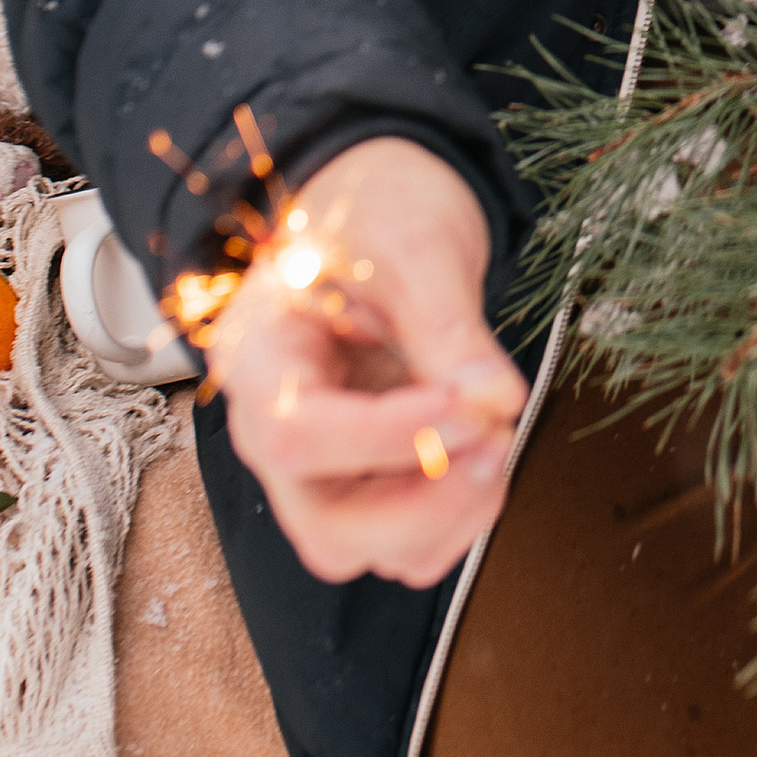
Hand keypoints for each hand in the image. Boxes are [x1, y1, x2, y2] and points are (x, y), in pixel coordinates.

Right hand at [207, 139, 526, 587]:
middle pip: (324, 525)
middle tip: (495, 437)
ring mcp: (321, 465)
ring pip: (364, 548)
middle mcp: (275, 428)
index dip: (383, 436)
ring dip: (446, 516)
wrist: (380, 208)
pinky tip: (485, 453)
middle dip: (423, 502)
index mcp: (260, 356)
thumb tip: (496, 401)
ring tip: (496, 436)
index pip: (295, 432)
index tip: (466, 405)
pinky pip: (403, 543)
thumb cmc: (377, 212)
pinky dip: (455, 518)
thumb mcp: (415, 243)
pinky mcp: (366, 480)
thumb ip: (448, 323)